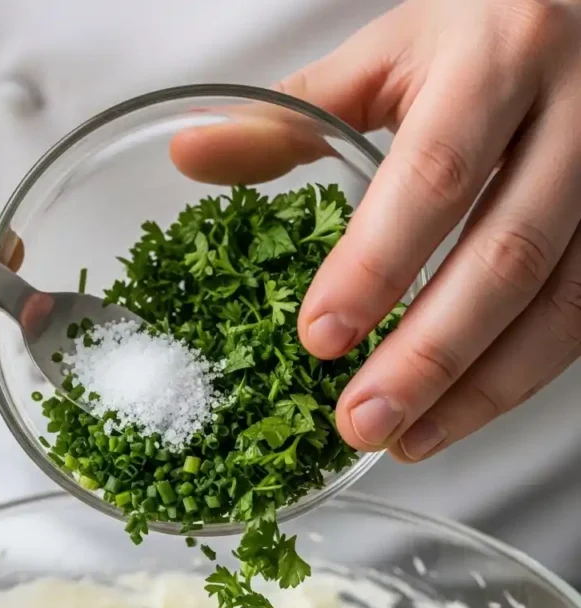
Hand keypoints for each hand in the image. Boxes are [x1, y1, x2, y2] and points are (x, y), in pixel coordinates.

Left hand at [175, 0, 580, 459]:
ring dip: (480, 391)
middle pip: (506, 257)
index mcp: (500, 56)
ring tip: (407, 439)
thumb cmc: (482, 32)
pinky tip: (460, 414)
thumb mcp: (387, 53)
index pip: (435, 175)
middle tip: (360, 420)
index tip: (320, 338)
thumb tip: (193, 159)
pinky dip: (519, 379)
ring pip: (559, 306)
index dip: (377, 265)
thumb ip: (292, 114)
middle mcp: (574, 115)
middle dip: (428, 356)